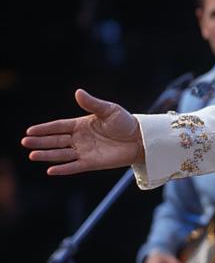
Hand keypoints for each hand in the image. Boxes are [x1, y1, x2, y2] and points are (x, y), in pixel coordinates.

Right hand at [22, 90, 143, 174]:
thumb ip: (92, 103)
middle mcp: (80, 139)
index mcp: (81, 125)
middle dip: (40, 142)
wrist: (141, 139)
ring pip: (62, 154)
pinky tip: (50, 170)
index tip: (30, 131)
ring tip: (32, 155)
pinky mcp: (92, 163)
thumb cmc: (125, 122)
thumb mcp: (109, 110)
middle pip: (56, 140)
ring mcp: (85, 151)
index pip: (58, 126)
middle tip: (25, 142)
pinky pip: (74, 166)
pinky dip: (63, 169)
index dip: (44, 129)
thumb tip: (78, 92)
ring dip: (47, 155)